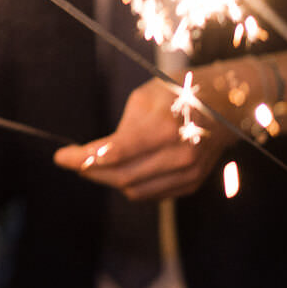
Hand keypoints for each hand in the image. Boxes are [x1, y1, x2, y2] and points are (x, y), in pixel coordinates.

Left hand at [54, 79, 230, 199]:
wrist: (226, 103)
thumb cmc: (178, 93)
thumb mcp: (144, 98)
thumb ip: (121, 128)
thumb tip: (99, 154)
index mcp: (164, 128)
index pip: (113, 154)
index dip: (82, 159)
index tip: (61, 157)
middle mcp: (178, 155)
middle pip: (121, 177)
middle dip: (90, 171)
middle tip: (73, 161)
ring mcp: (188, 173)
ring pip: (134, 190)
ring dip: (109, 179)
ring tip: (96, 164)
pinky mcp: (192, 183)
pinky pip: (151, 194)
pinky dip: (131, 184)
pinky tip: (122, 170)